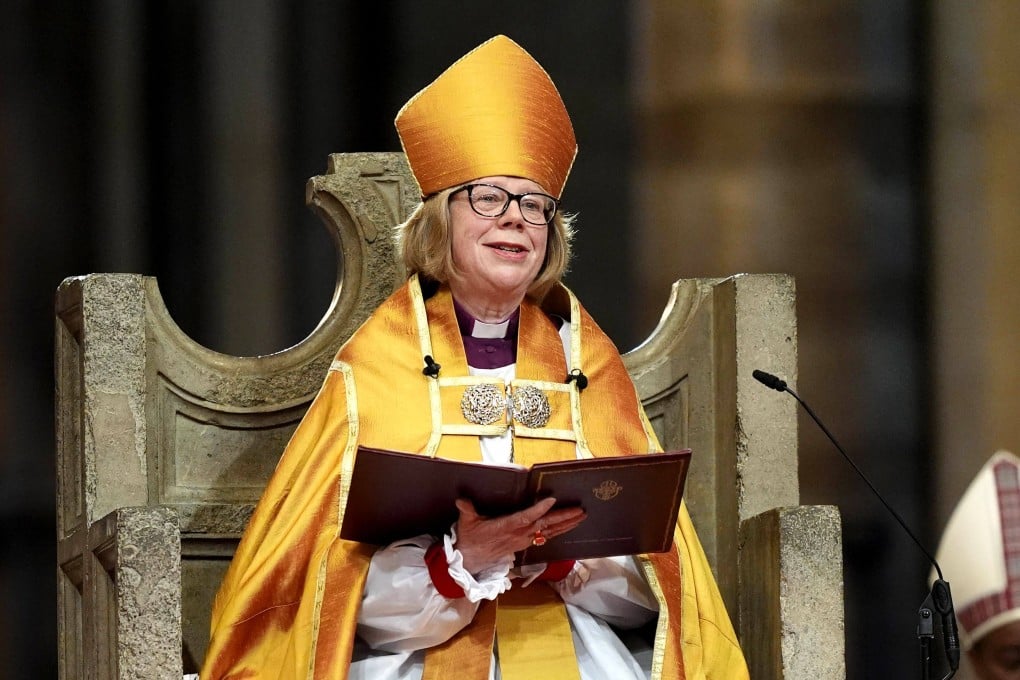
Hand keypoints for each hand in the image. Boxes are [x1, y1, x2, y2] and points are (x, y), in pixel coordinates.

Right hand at [453, 497, 585, 573]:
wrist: (470, 561)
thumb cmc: (469, 539)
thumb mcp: (466, 523)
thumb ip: (466, 510)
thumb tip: (461, 500)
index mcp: (507, 526)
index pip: (526, 517)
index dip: (539, 509)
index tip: (552, 500)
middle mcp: (519, 534)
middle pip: (545, 525)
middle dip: (564, 517)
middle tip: (581, 510)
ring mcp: (523, 541)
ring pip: (549, 532)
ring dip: (566, 525)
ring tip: (581, 516)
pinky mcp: (524, 545)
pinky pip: (545, 538)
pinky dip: (558, 531)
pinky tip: (567, 526)